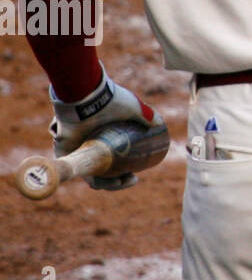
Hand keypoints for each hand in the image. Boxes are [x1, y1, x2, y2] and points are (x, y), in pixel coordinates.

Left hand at [48, 70, 166, 190]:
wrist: (88, 95)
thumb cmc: (110, 101)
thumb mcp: (132, 107)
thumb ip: (146, 114)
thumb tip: (159, 124)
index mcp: (100, 139)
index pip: (110, 162)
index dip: (123, 172)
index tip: (135, 175)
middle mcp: (86, 147)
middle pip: (101, 172)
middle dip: (117, 182)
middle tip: (131, 179)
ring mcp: (74, 151)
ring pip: (90, 175)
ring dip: (107, 184)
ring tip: (121, 182)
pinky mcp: (64, 152)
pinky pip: (76, 172)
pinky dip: (93, 180)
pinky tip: (107, 183)